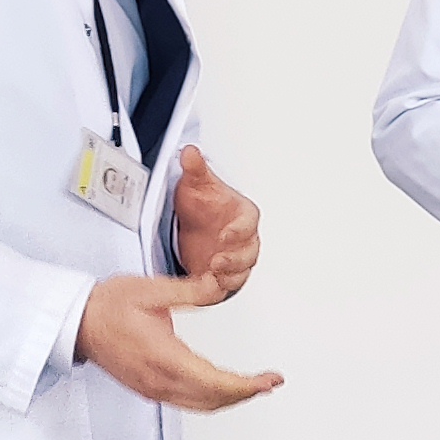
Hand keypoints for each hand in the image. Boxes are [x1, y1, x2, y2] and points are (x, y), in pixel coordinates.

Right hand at [75, 271, 280, 409]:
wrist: (77, 324)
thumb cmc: (107, 307)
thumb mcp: (150, 290)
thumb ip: (191, 291)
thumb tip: (221, 285)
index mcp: (164, 356)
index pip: (216, 382)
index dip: (247, 385)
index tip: (269, 380)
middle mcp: (159, 380)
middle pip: (214, 399)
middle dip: (246, 393)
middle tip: (271, 382)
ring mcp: (153, 388)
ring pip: (202, 405)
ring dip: (231, 399)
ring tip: (255, 387)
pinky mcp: (150, 389)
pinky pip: (188, 403)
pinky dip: (212, 399)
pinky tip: (224, 390)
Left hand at [169, 144, 258, 298]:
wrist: (192, 223)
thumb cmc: (201, 203)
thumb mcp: (195, 183)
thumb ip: (195, 169)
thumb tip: (190, 152)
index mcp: (243, 215)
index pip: (248, 224)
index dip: (239, 231)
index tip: (226, 234)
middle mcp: (243, 239)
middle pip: (249, 253)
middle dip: (235, 259)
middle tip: (218, 261)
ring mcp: (234, 259)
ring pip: (241, 272)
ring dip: (229, 275)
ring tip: (213, 274)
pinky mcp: (222, 275)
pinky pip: (226, 285)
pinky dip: (218, 288)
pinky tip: (206, 286)